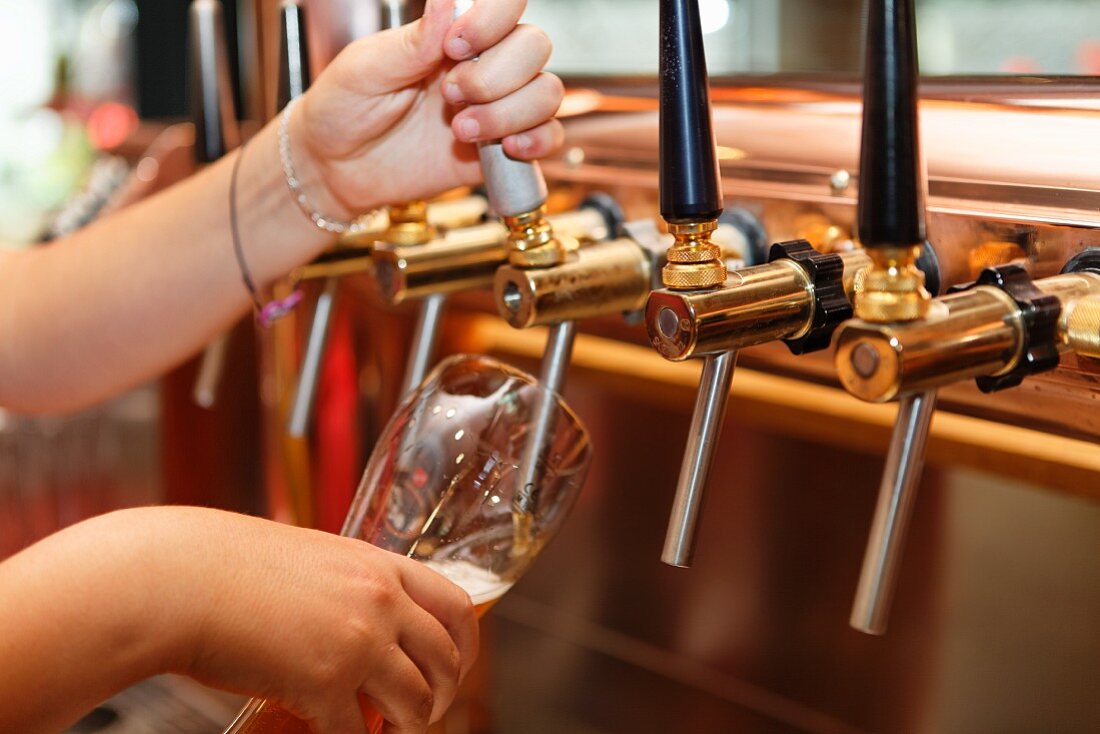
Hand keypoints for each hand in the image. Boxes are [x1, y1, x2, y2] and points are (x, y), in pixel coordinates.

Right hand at [167, 509, 478, 732]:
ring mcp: (358, 641)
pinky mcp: (324, 683)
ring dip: (408, 725)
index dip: (465, 645)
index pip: (456, 606)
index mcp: (380, 566)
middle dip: (442, 694)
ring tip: (387, 730)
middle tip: (423, 710)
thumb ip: (348, 586)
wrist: (178, 579)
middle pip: (446, 659)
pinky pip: (358, 733)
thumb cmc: (229, 566)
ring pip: (416, 701)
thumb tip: (365, 623)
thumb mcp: (311, 559)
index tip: (457, 667)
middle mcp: (381, 600)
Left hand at [293, 0, 563, 217]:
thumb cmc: (344, 110)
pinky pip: (549, 136)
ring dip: (510, 112)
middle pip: (534, 47)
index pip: (506, 5)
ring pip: (546, 92)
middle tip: (449, 95)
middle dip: (496, 75)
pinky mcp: (503, 150)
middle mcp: (482, 65)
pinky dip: (538, 140)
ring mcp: (496, 107)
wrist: (337, 170)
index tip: (454, 46)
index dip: (493, 19)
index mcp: (450, 35)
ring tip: (461, 130)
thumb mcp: (366, 69)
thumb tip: (446, 0)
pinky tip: (506, 148)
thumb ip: (413, 41)